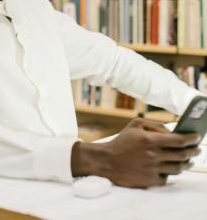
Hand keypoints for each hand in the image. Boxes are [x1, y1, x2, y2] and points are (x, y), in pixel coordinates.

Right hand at [71, 117, 200, 187]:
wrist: (106, 161)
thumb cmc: (122, 141)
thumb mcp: (135, 124)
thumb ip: (155, 125)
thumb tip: (172, 131)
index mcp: (150, 139)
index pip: (179, 140)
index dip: (191, 139)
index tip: (197, 137)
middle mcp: (153, 155)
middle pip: (182, 155)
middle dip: (193, 151)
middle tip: (198, 149)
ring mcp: (152, 169)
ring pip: (178, 168)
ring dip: (187, 163)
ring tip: (189, 160)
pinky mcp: (150, 181)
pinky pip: (167, 178)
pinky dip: (171, 173)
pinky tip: (172, 168)